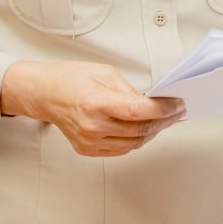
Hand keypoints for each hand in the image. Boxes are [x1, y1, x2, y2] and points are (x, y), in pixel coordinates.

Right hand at [0, 60, 184, 156]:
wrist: (44, 94)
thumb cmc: (70, 79)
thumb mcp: (105, 73)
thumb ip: (130, 90)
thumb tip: (152, 103)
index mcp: (97, 103)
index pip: (139, 111)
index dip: (164, 109)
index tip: (178, 104)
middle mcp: (92, 127)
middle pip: (140, 130)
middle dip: (164, 121)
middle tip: (177, 112)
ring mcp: (89, 142)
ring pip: (134, 143)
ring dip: (153, 132)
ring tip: (165, 120)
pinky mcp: (87, 150)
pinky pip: (121, 149)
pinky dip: (136, 140)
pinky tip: (145, 128)